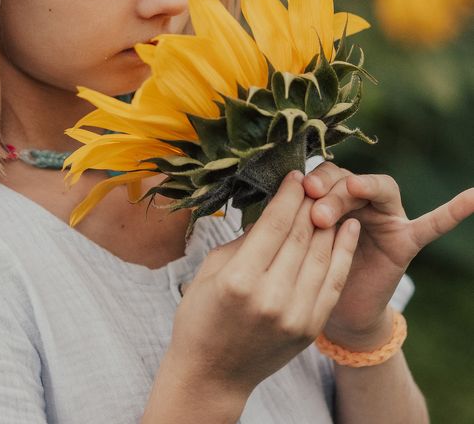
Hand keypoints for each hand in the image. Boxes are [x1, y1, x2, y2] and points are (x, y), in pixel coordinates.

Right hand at [168, 171, 359, 402]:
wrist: (213, 375)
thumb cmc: (202, 315)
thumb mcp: (213, 269)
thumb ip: (245, 239)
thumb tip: (274, 210)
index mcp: (240, 279)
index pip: (275, 224)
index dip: (289, 195)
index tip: (296, 174)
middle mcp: (271, 298)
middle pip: (301, 236)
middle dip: (310, 202)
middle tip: (315, 179)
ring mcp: (295, 316)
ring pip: (322, 256)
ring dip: (330, 222)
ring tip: (333, 197)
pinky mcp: (310, 328)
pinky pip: (333, 282)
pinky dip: (343, 252)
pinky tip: (348, 229)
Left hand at [303, 163, 473, 346]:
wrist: (336, 310)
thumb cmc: (311, 267)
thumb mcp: (301, 237)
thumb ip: (299, 215)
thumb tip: (281, 194)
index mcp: (331, 194)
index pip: (325, 173)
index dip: (315, 179)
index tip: (300, 190)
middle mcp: (361, 199)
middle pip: (349, 178)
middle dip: (332, 190)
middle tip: (317, 212)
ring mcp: (387, 217)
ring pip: (378, 189)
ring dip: (360, 190)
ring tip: (345, 199)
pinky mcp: (406, 240)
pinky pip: (432, 224)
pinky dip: (453, 211)